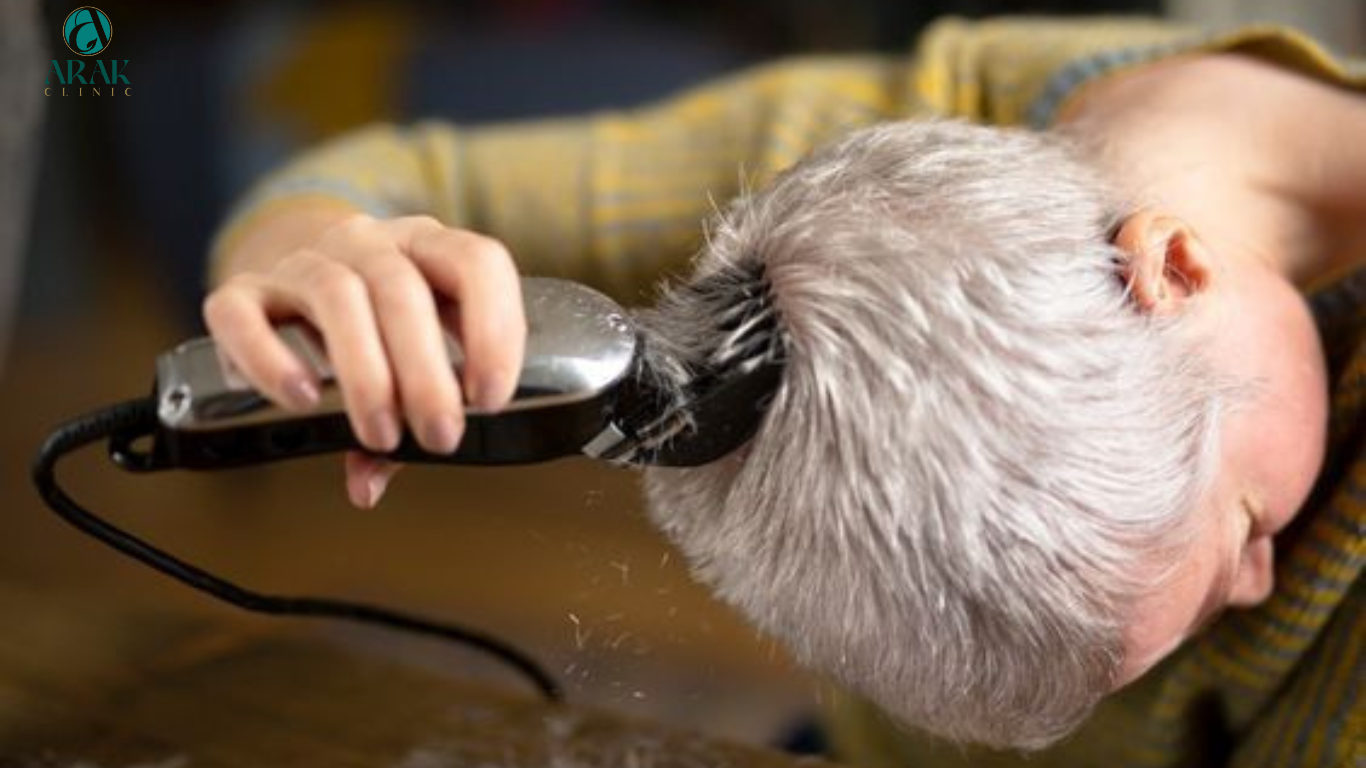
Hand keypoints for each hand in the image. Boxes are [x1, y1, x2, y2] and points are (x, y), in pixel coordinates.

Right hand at [203, 213, 526, 507]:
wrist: (295, 282)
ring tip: (380, 436)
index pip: (476, 263)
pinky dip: (269, 359)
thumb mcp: (413, 355)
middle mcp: (369, 243)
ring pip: (336, 296)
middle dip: (427, 374)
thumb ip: (409, 413)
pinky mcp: (243, 290)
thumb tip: (369, 483)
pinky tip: (300, 400)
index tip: (490, 399)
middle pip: (402, 290)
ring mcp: (303, 261)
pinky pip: (243, 315)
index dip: (493, 330)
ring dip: (365, 375)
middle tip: (439, 436)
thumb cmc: (375, 328)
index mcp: (428, 248)